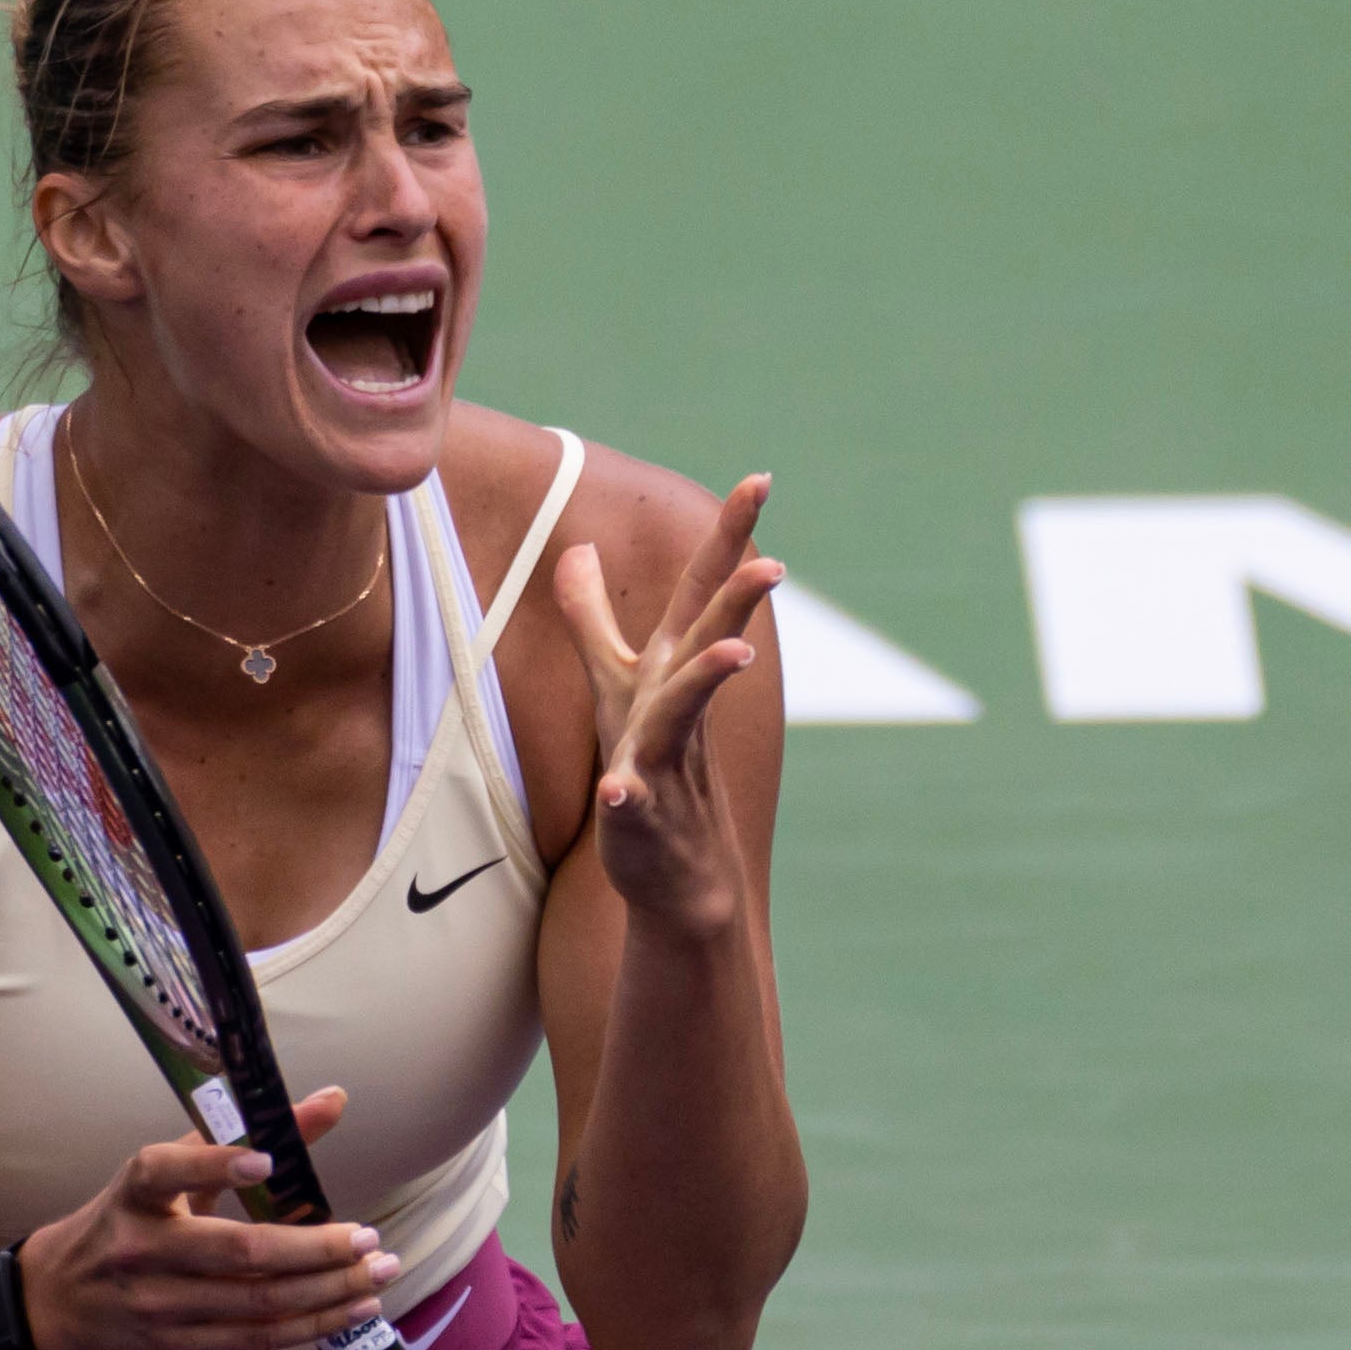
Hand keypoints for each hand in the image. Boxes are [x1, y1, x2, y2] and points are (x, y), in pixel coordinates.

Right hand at [14, 1087, 400, 1349]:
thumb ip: (242, 1135)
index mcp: (135, 1192)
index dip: (216, 1166)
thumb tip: (333, 1099)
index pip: (165, 1172)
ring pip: (258, 1301)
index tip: (265, 1161)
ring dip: (329, 1289)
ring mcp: (158, 1304)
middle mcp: (142, 1248)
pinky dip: (311, 1325)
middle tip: (369, 1238)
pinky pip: (255, 1338)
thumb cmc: (129, 1221)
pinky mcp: (175, 1346)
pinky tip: (354, 1308)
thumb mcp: (168, 1171)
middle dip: (314, 1248)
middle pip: (238, 1252)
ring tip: (379, 1271)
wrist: (60, 1301)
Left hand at [552, 476, 782, 929]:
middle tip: (775, 559)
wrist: (674, 871)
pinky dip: (629, 795)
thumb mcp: (613, 682)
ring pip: (683, 713)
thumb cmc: (649, 765)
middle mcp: (677, 705)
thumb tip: (575, 547)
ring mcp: (665, 759)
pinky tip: (618, 791)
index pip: (704, 591)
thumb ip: (591, 616)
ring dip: (706, 681)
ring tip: (737, 654)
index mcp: (673, 667)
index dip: (729, 536)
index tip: (760, 478)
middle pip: (708, 639)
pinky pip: (636, 802)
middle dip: (739, 599)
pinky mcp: (642, 815)